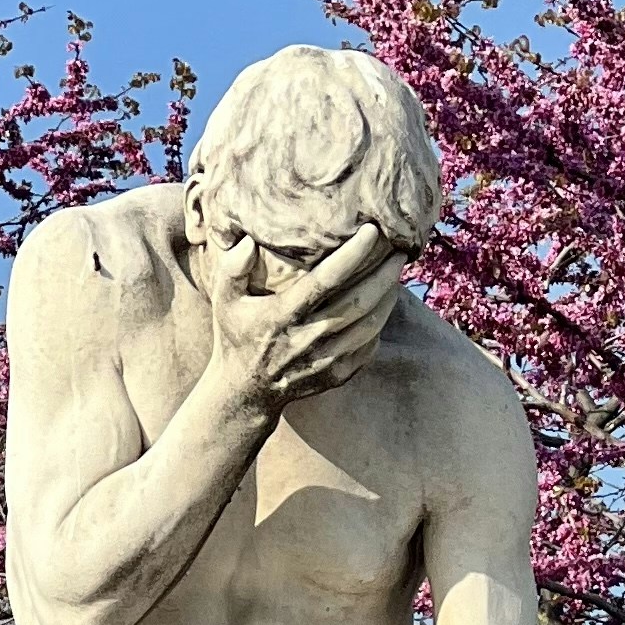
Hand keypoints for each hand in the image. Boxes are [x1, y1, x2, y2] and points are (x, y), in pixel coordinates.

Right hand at [203, 218, 398, 411]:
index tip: (373, 231)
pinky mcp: (336, 376)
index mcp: (280, 317)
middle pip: (357, 303)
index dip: (351, 256)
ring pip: (369, 325)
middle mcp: (306, 340)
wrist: (245, 393)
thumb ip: (232, 269)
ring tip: (397, 274)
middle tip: (400, 250)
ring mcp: (323, 362)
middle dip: (384, 274)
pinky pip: (369, 348)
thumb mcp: (224, 301)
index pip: (323, 281)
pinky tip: (384, 306)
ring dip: (389, 298)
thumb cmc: (236, 336)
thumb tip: (248, 241)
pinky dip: (381, 325)